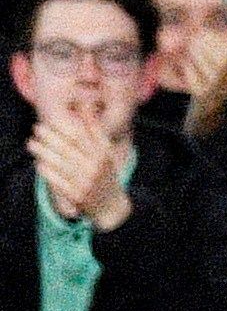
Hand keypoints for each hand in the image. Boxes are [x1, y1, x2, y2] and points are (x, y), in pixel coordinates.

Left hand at [31, 115, 131, 230]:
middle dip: (51, 137)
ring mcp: (85, 182)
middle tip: (37, 128)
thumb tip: (85, 103)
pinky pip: (57, 181)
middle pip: (69, 149)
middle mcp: (95, 168)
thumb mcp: (106, 150)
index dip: (65, 127)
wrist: (111, 206)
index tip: (51, 119)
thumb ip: (95, 128)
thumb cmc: (105, 173)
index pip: (82, 138)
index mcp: (103, 155)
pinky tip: (38, 163)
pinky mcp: (76, 196)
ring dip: (43, 152)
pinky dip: (47, 171)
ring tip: (32, 143)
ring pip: (60, 164)